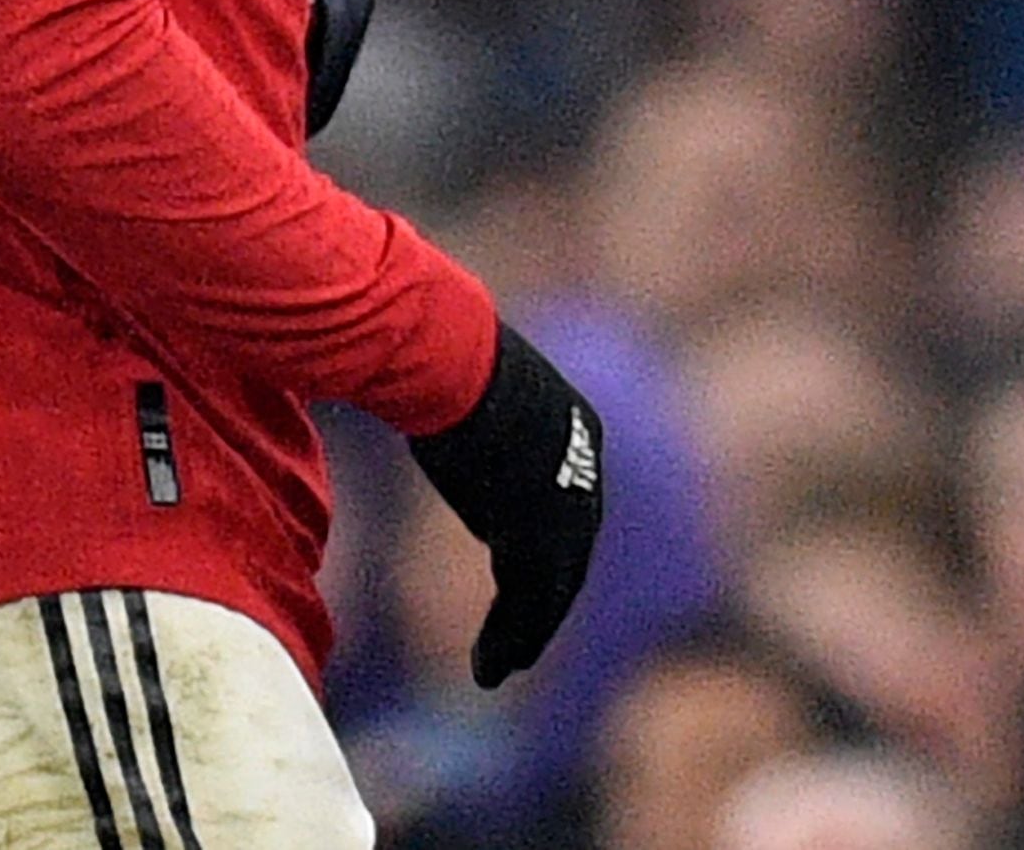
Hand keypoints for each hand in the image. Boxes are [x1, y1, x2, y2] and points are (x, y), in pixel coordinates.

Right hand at [407, 322, 602, 687]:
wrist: (448, 355)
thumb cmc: (440, 356)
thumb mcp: (472, 393)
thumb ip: (476, 426)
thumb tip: (447, 422)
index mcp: (576, 429)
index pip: (567, 508)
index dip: (544, 551)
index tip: (518, 580)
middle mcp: (583, 472)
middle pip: (569, 556)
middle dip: (542, 602)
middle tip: (520, 642)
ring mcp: (566, 506)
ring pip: (551, 589)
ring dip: (524, 634)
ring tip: (498, 669)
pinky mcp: (538, 535)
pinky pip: (529, 603)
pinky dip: (509, 640)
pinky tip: (489, 667)